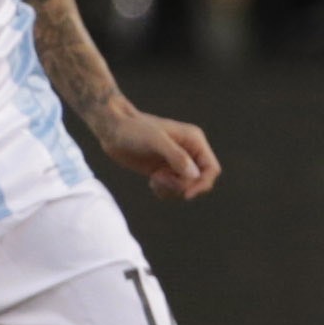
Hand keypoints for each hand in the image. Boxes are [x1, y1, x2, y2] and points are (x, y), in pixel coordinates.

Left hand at [99, 110, 220, 199]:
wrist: (112, 131)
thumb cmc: (133, 130)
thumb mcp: (155, 141)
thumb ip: (177, 156)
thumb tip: (194, 175)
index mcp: (194, 141)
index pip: (211, 168)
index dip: (202, 184)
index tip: (186, 194)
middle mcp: (190, 152)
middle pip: (199, 181)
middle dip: (180, 186)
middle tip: (160, 178)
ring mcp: (178, 163)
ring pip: (187, 188)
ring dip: (171, 189)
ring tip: (154, 179)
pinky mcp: (166, 171)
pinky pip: (174, 190)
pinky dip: (164, 191)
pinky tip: (152, 181)